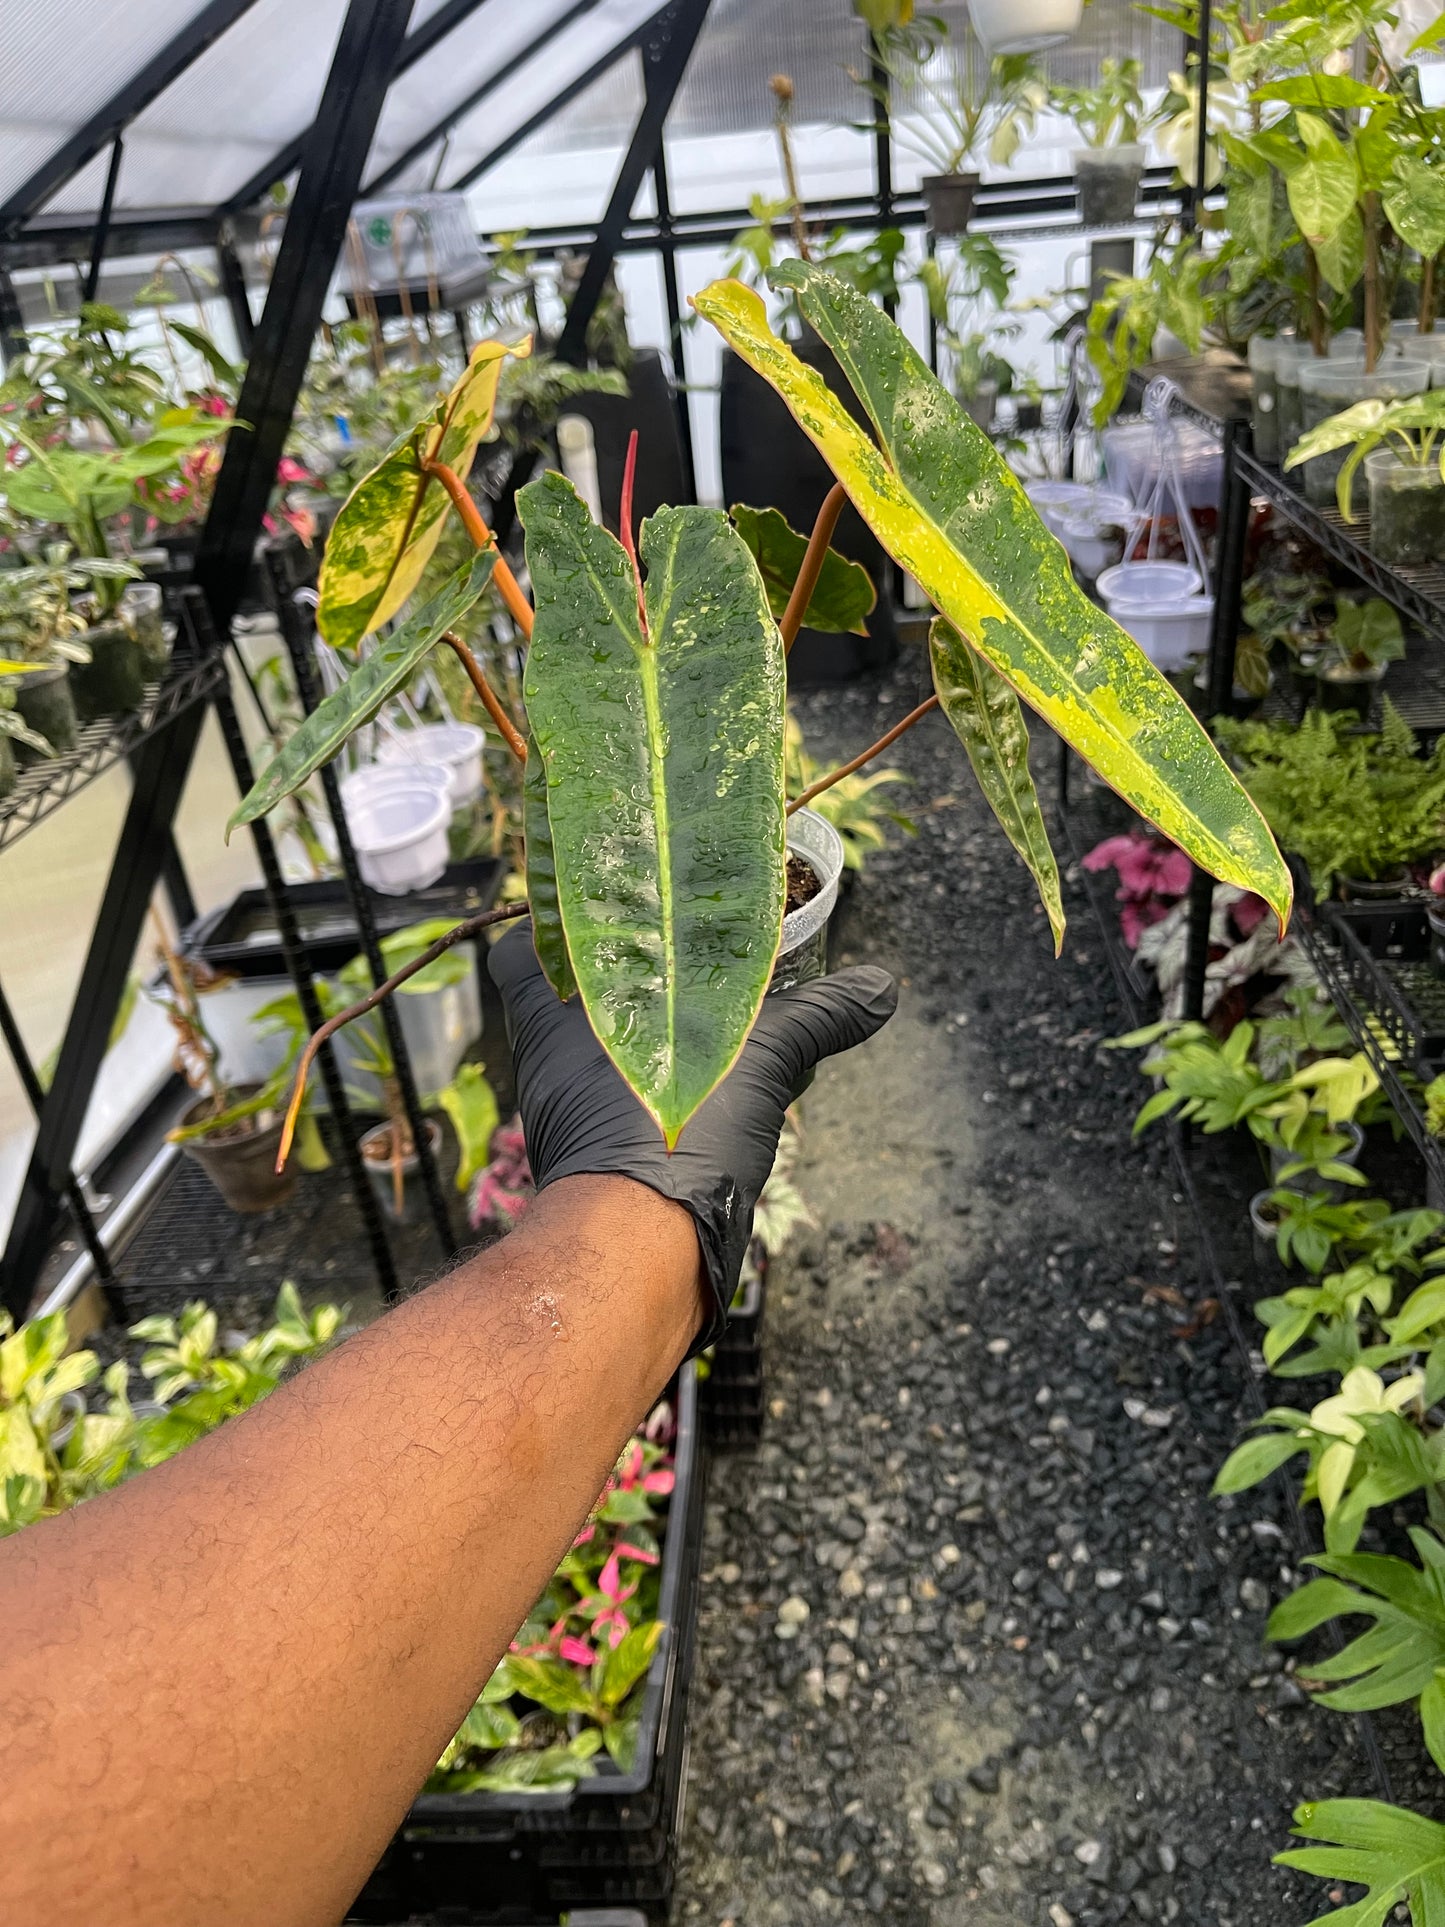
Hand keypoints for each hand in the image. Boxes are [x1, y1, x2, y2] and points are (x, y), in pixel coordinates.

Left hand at [488, 923, 896, 1348]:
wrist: (648, 1247)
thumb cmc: (672, 1132)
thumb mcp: (757, 1058)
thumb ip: (816, 1016)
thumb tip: (883, 990)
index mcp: (558, 1014)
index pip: (523, 952)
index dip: (549, 929)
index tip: (604, 912)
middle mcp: (554, 1058)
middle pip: (567, 999)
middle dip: (618, 979)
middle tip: (681, 955)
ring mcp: (573, 1110)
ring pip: (599, 1052)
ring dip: (645, 1036)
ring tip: (710, 1012)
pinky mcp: (605, 1156)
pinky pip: (626, 1104)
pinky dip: (663, 1092)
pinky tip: (717, 1083)